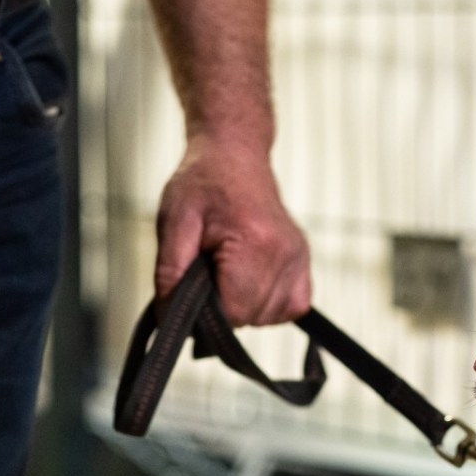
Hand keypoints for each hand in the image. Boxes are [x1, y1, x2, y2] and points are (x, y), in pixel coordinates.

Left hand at [153, 136, 310, 325]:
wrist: (235, 155)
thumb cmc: (202, 184)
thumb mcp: (174, 222)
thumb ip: (170, 273)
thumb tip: (173, 320)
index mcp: (255, 243)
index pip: (234, 312)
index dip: (207, 310)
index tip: (196, 282)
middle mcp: (285, 254)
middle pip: (250, 318)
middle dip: (223, 305)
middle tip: (210, 268)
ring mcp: (299, 258)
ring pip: (269, 317)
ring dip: (244, 305)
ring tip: (229, 268)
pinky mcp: (304, 260)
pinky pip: (292, 307)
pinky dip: (268, 304)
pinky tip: (251, 280)